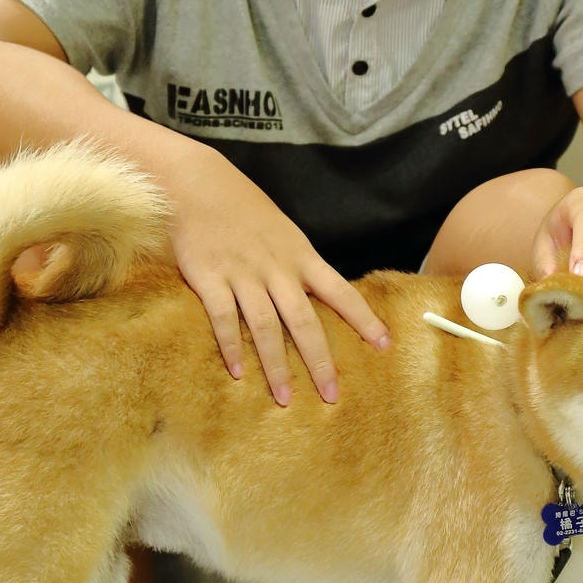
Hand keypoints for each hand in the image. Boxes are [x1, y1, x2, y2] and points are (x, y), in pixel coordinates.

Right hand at [162, 143, 390, 404]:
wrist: (198, 184)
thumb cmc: (243, 209)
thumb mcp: (283, 232)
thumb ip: (298, 265)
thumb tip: (319, 296)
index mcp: (300, 256)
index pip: (340, 291)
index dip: (363, 319)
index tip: (384, 345)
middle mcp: (276, 269)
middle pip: (304, 321)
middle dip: (321, 360)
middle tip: (332, 396)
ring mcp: (242, 274)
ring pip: (265, 326)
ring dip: (276, 365)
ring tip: (285, 398)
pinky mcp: (209, 278)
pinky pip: (222, 318)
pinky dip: (230, 346)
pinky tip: (238, 372)